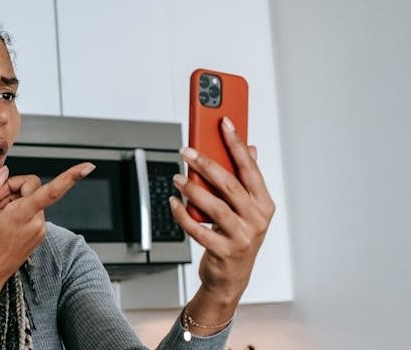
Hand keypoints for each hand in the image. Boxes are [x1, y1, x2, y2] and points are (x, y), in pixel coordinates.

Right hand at [0, 163, 95, 292]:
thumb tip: (5, 172)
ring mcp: (40, 230)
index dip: (71, 177)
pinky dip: (19, 211)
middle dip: (12, 188)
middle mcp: (37, 223)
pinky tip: (4, 223)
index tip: (89, 167)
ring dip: (14, 201)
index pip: (52, 191)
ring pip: (32, 198)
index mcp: (22, 216)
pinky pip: (33, 210)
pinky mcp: (40, 234)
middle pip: (32, 187)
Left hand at [170, 117, 274, 302]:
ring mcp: (241, 236)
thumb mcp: (247, 209)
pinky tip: (173, 203)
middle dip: (207, 164)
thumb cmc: (236, 237)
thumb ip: (247, 180)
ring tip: (177, 177)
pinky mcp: (224, 251)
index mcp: (264, 204)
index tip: (224, 122)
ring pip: (214, 206)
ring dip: (192, 189)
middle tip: (187, 150)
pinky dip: (183, 215)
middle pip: (230, 185)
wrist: (231, 278)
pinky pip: (199, 230)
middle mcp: (256, 219)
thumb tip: (251, 148)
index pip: (250, 168)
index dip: (236, 143)